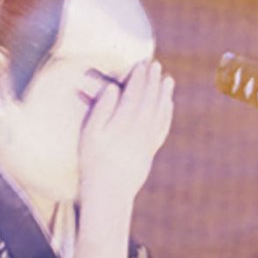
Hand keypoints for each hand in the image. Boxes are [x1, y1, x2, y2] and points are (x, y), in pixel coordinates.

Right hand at [78, 59, 173, 213]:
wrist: (108, 192)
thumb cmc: (93, 161)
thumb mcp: (89, 133)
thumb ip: (101, 108)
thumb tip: (113, 88)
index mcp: (122, 122)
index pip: (133, 93)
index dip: (138, 78)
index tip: (140, 65)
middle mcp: (138, 129)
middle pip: (149, 99)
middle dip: (152, 81)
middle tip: (156, 65)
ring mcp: (147, 140)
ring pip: (159, 111)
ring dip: (163, 93)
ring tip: (168, 79)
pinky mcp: (151, 150)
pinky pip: (163, 127)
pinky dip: (167, 113)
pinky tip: (168, 104)